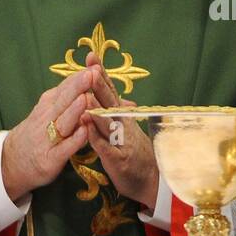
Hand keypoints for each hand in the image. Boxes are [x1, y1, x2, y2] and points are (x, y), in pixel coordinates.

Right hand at [1, 68, 97, 202]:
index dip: (79, 77)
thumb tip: (85, 77)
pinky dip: (74, 140)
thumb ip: (63, 98)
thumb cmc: (36, 133)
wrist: (12, 161)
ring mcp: (48, 139)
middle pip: (63, 101)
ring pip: (63, 122)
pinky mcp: (50, 159)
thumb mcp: (45, 111)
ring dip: (75, 111)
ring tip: (87, 98)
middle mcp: (47, 118)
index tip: (94, 65)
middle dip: (78, 87)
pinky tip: (85, 133)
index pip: (64, 88)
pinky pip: (64, 148)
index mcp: (48, 105)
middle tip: (92, 74)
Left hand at [82, 51, 158, 209]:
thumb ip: (117, 108)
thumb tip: (113, 90)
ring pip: (107, 121)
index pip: (110, 90)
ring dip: (96, 108)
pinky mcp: (118, 159)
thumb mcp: (125, 126)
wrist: (150, 180)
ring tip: (85, 95)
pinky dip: (96, 135)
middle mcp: (123, 124)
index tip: (91, 55)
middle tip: (89, 68)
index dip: (101, 73)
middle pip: (109, 100)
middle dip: (99, 84)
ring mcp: (121, 141)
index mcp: (122, 115)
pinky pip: (106, 146)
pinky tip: (86, 126)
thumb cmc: (132, 150)